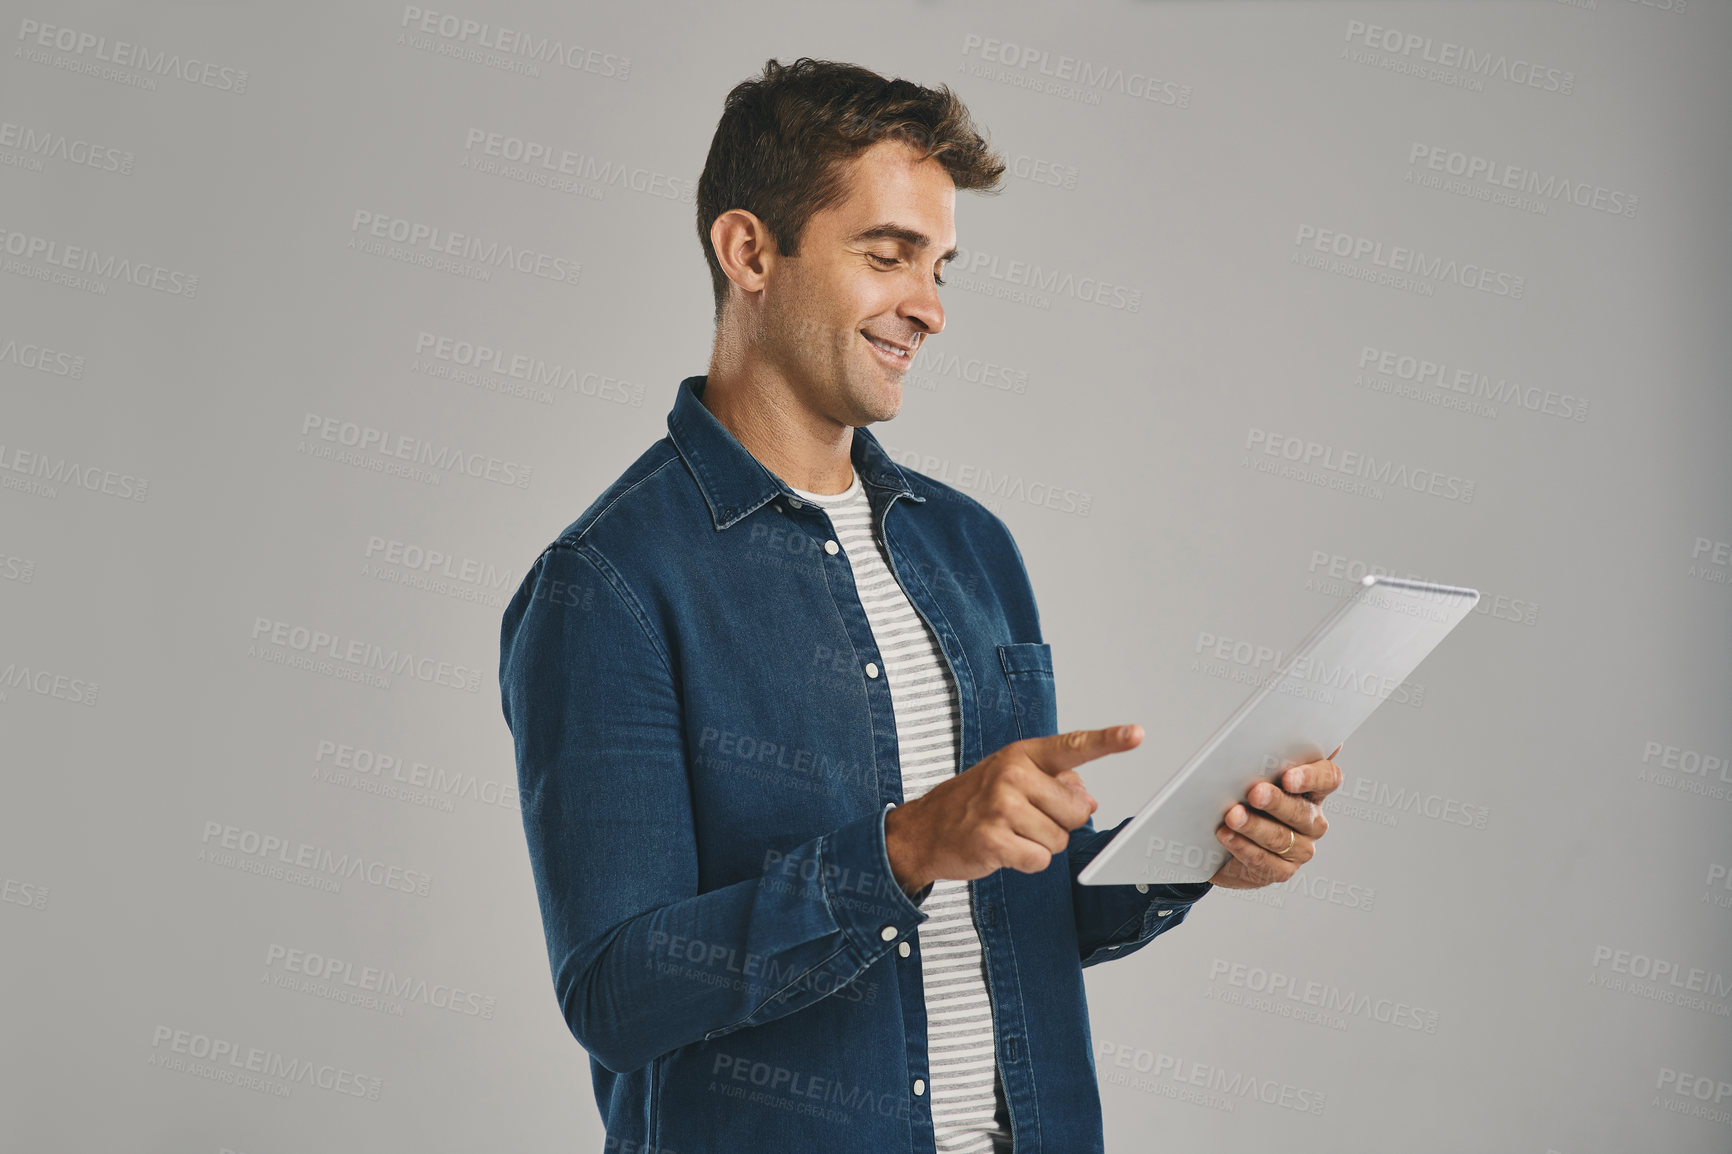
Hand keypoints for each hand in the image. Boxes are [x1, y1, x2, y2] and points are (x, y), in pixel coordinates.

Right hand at [884, 725, 1143, 895]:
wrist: (924, 830)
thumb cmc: (975, 803)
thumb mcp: (1012, 779)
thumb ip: (1055, 784)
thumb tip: (1088, 800)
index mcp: (1023, 755)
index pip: (1074, 746)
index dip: (1109, 740)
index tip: (1137, 733)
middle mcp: (1013, 774)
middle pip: (1077, 812)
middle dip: (1059, 824)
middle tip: (1024, 819)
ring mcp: (1001, 806)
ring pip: (1059, 841)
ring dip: (1040, 845)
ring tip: (1009, 834)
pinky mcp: (993, 839)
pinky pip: (1039, 860)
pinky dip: (1026, 862)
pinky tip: (1003, 850)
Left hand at [1209, 747, 1343, 889]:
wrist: (1220, 840)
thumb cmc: (1243, 797)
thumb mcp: (1255, 774)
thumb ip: (1274, 756)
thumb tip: (1301, 735)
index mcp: (1312, 789)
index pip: (1328, 778)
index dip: (1311, 777)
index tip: (1288, 776)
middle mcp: (1312, 819)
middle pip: (1302, 811)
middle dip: (1276, 802)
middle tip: (1254, 793)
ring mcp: (1299, 848)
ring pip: (1282, 838)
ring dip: (1255, 826)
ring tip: (1231, 815)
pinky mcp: (1281, 870)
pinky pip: (1266, 861)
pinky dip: (1244, 847)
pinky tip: (1226, 836)